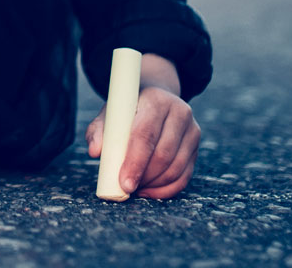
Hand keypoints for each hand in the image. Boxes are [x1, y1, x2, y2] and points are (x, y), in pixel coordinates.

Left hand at [86, 64, 200, 198]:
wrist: (155, 101)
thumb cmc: (128, 111)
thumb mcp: (110, 115)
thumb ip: (98, 131)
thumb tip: (95, 151)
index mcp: (155, 100)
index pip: (146, 135)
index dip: (135, 162)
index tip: (124, 182)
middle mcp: (179, 112)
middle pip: (163, 154)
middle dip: (144, 177)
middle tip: (127, 188)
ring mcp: (192, 130)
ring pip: (176, 168)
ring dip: (155, 184)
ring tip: (137, 188)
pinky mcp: (196, 146)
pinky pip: (185, 176)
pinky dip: (167, 189)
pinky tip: (150, 191)